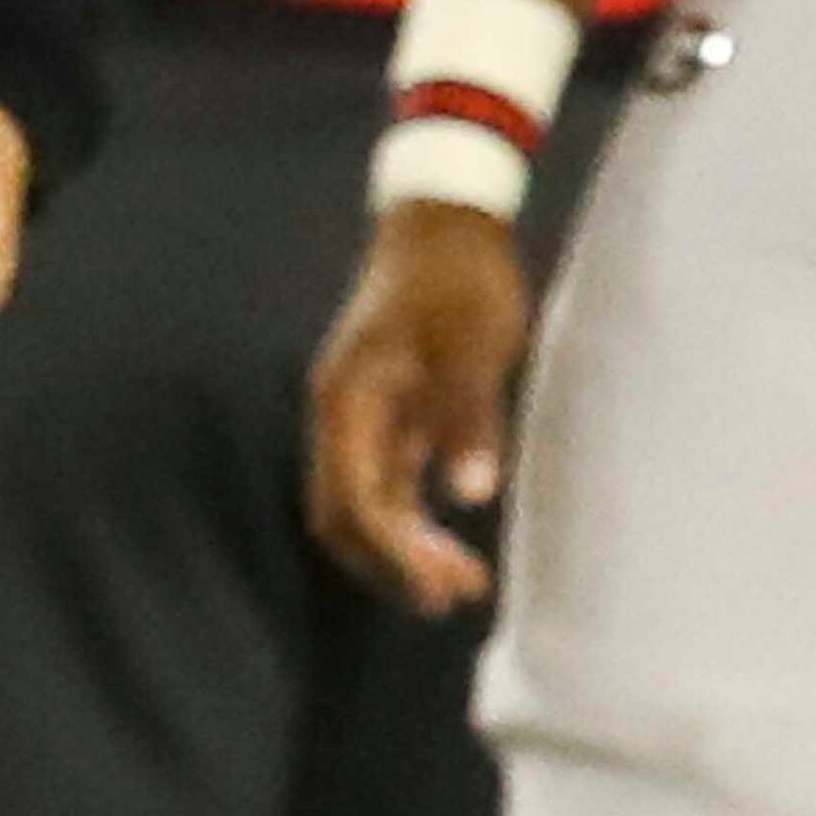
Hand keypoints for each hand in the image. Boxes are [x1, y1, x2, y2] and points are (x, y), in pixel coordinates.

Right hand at [304, 203, 532, 613]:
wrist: (447, 219)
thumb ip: (468, 417)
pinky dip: (414, 520)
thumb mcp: (472, 343)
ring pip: (367, 505)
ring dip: (405, 548)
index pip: (355, 499)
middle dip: (393, 564)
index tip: (439, 589)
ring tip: (463, 584)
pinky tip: (451, 542)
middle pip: (346, 516)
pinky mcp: (391, 411)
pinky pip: (388, 483)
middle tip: (455, 596)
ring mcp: (363, 416)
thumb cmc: (459, 276)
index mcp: (349, 400)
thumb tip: (471, 493)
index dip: (393, 553)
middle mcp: (343, 416)